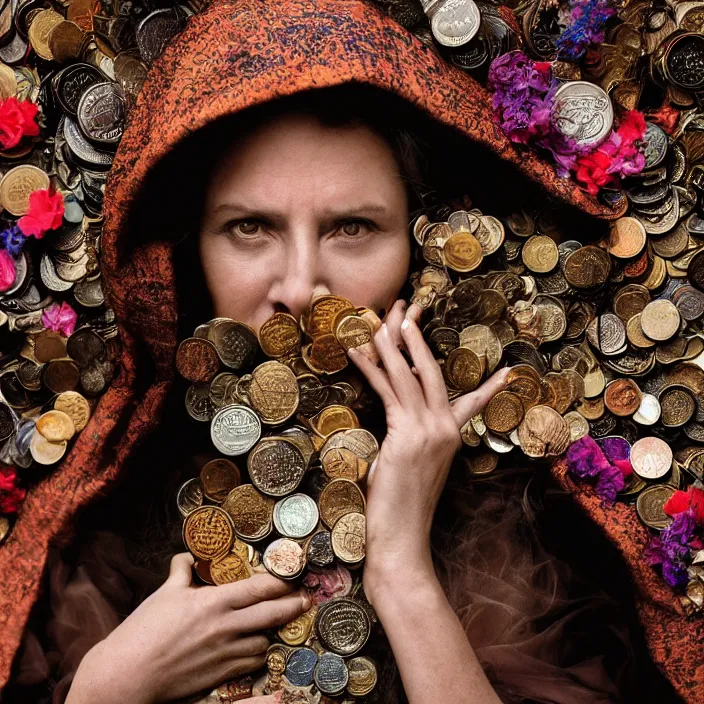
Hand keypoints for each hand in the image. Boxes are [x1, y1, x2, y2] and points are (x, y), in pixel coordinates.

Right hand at [67, 554, 309, 703]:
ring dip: (271, 633)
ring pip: (264, 641)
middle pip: (272, 614)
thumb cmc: (143, 631)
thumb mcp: (164, 594)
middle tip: (306, 600)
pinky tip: (257, 648)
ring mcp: (225, 654)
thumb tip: (186, 556)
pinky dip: (257, 654)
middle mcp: (226, 627)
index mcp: (214, 602)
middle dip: (293, 606)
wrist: (127, 675)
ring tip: (278, 625)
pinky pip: (251, 663)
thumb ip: (180, 572)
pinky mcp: (221, 676)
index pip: (259, 588)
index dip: (281, 582)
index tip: (294, 577)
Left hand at [347, 300, 509, 599]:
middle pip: (431, 371)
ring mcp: (427, 430)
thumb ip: (410, 441)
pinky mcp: (405, 434)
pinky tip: (359, 348)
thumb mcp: (412, 467)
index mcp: (450, 437)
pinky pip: (387, 390)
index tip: (508, 372)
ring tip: (380, 316)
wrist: (401, 540)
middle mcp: (444, 429)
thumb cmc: (402, 509)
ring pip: (409, 374)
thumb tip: (398, 427)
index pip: (472, 403)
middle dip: (415, 336)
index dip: (489, 386)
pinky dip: (371, 367)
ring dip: (391, 342)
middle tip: (406, 307)